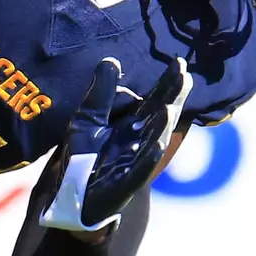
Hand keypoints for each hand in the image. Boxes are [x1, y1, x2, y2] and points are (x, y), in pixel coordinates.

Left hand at [40, 56, 190, 232]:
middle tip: (185, 76)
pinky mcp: (123, 186)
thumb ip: (101, 92)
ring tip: (169, 108)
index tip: (178, 63)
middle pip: (160, 118)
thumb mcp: (88, 118)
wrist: (71, 194)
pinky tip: (156, 148)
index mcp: (133, 126)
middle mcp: (139, 142)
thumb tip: (112, 60)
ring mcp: (134, 164)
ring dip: (162, 127)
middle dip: (172, 99)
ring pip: (153, 143)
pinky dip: (148, 160)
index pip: (155, 101)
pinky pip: (139, 172)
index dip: (167, 84)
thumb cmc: (83, 156)